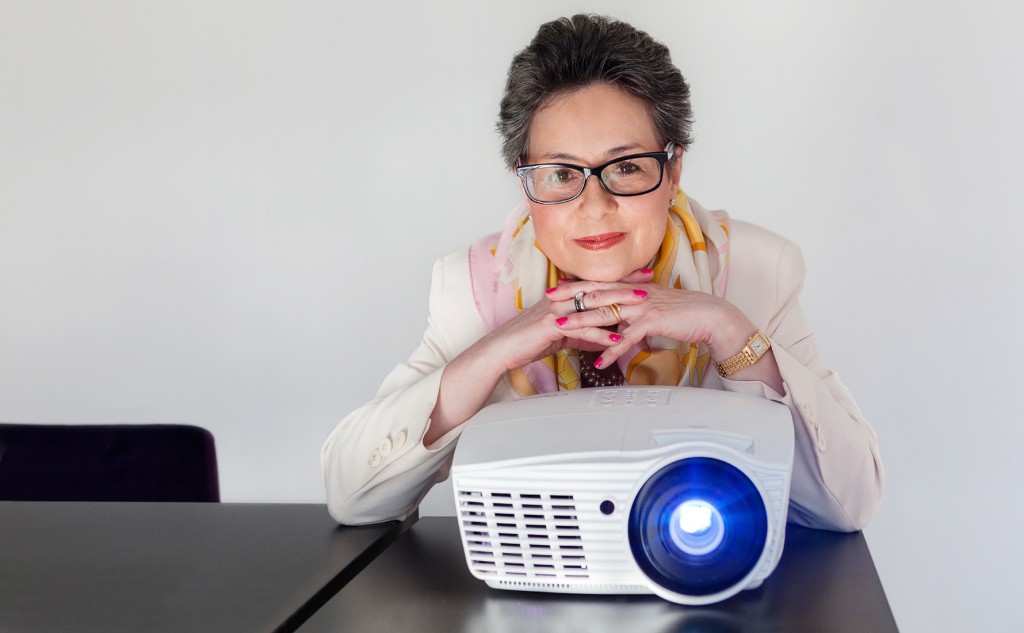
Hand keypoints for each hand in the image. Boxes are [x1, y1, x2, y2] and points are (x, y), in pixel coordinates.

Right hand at [480, 270, 651, 372]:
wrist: (504, 347)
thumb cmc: (529, 339)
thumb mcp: (561, 335)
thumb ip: (582, 334)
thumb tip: (602, 339)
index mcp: (564, 295)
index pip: (597, 283)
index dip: (620, 278)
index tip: (642, 275)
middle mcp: (562, 297)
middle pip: (599, 287)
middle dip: (626, 284)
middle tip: (650, 282)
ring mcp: (557, 309)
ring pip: (594, 304)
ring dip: (620, 305)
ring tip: (642, 307)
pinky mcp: (553, 325)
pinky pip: (583, 328)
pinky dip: (602, 335)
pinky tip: (618, 341)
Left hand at [546, 277, 758, 369]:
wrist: (709, 315)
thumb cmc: (682, 312)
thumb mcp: (652, 307)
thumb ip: (633, 312)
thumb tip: (619, 323)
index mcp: (633, 288)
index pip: (599, 284)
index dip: (577, 285)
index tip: (556, 288)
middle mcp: (635, 293)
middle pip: (596, 294)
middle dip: (571, 297)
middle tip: (548, 301)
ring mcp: (642, 306)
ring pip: (606, 313)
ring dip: (582, 322)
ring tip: (562, 329)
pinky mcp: (652, 321)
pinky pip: (627, 338)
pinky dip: (611, 351)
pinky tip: (599, 362)